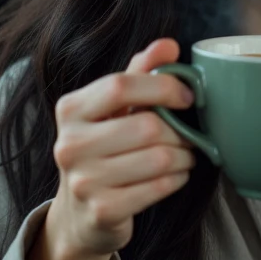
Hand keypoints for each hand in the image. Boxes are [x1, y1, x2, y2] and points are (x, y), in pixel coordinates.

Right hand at [48, 38, 195, 257]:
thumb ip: (140, 72)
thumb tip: (168, 45)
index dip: (162, 86)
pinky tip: (176, 175)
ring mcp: (83, 181)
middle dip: (180, 131)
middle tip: (190, 135)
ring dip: (184, 156)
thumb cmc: (105, 149)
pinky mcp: (102, 211)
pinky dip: (177, 179)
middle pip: (147, 126)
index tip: (187, 96)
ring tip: (185, 155)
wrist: (81, 214)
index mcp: (71, 109)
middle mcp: (70, 144)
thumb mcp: (115, 108)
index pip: (121, 85)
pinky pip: (158, 187)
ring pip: (158, 159)